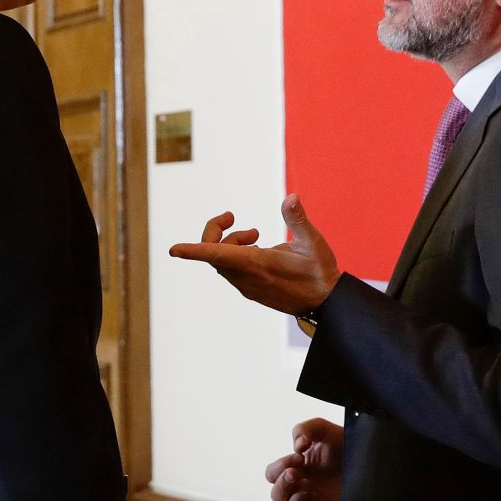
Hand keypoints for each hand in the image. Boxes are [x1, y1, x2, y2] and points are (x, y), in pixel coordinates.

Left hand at [168, 194, 340, 315]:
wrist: (326, 303)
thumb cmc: (320, 272)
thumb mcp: (313, 242)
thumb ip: (298, 219)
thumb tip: (291, 197)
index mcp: (257, 264)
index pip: (216, 256)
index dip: (194, 250)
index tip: (174, 250)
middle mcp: (246, 278)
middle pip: (212, 253)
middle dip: (215, 231)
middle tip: (230, 215)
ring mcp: (247, 286)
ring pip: (220, 261)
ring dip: (229, 242)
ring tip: (255, 233)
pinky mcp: (251, 289)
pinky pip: (229, 269)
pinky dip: (235, 252)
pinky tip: (256, 246)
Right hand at [266, 417, 343, 500]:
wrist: (370, 456)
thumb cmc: (344, 441)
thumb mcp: (322, 428)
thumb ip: (303, 429)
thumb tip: (297, 447)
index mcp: (296, 468)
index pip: (273, 473)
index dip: (279, 467)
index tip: (298, 457)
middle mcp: (302, 485)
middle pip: (277, 495)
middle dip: (282, 484)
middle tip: (295, 474)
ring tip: (306, 491)